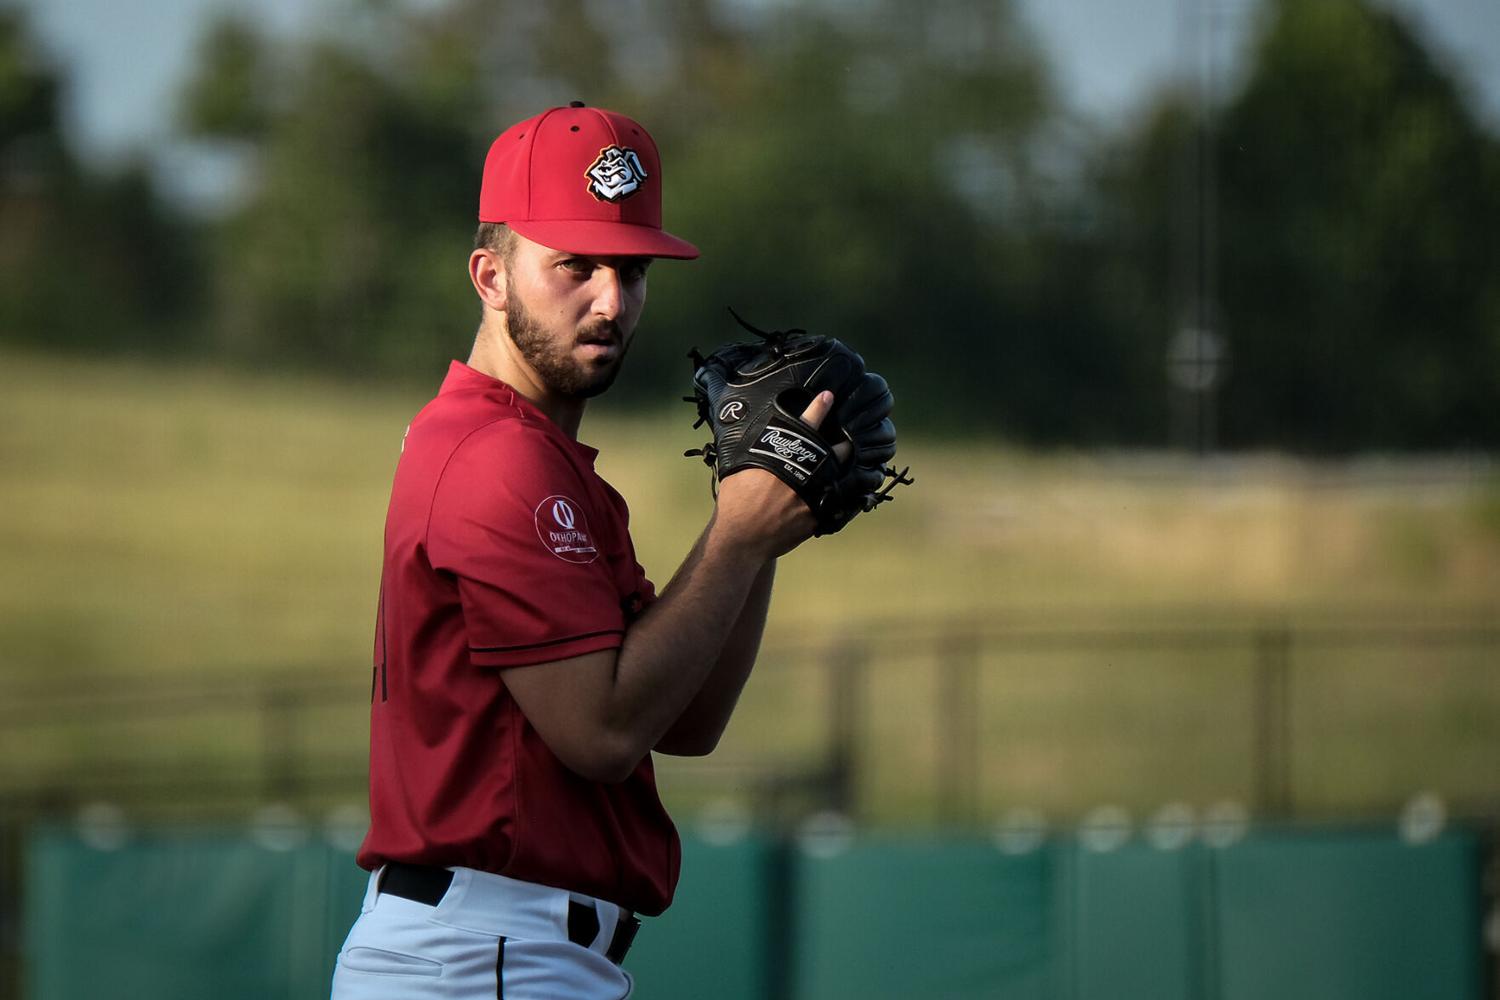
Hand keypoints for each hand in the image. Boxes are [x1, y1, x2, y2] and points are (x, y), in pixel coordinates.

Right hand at [710, 390, 841, 559]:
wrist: (742, 537)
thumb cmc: (735, 501)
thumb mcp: (741, 466)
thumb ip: (756, 449)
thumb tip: (760, 434)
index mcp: (782, 456)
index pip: (805, 424)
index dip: (818, 407)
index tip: (827, 397)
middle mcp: (802, 472)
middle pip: (834, 451)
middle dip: (842, 444)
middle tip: (844, 439)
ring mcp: (813, 495)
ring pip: (839, 476)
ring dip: (844, 469)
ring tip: (844, 465)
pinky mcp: (818, 515)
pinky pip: (835, 501)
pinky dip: (836, 496)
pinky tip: (835, 494)